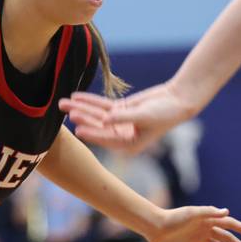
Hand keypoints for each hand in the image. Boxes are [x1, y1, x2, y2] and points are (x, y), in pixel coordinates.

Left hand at [58, 81, 195, 153]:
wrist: (177, 100)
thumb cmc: (165, 112)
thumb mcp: (144, 116)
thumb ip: (124, 117)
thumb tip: (106, 119)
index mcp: (128, 145)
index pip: (105, 138)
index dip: (91, 133)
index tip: (77, 128)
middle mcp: (120, 136)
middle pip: (96, 125)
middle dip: (81, 116)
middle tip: (64, 110)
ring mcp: (118, 123)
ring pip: (96, 114)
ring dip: (80, 107)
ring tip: (63, 102)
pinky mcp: (119, 111)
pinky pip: (101, 105)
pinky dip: (89, 101)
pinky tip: (76, 97)